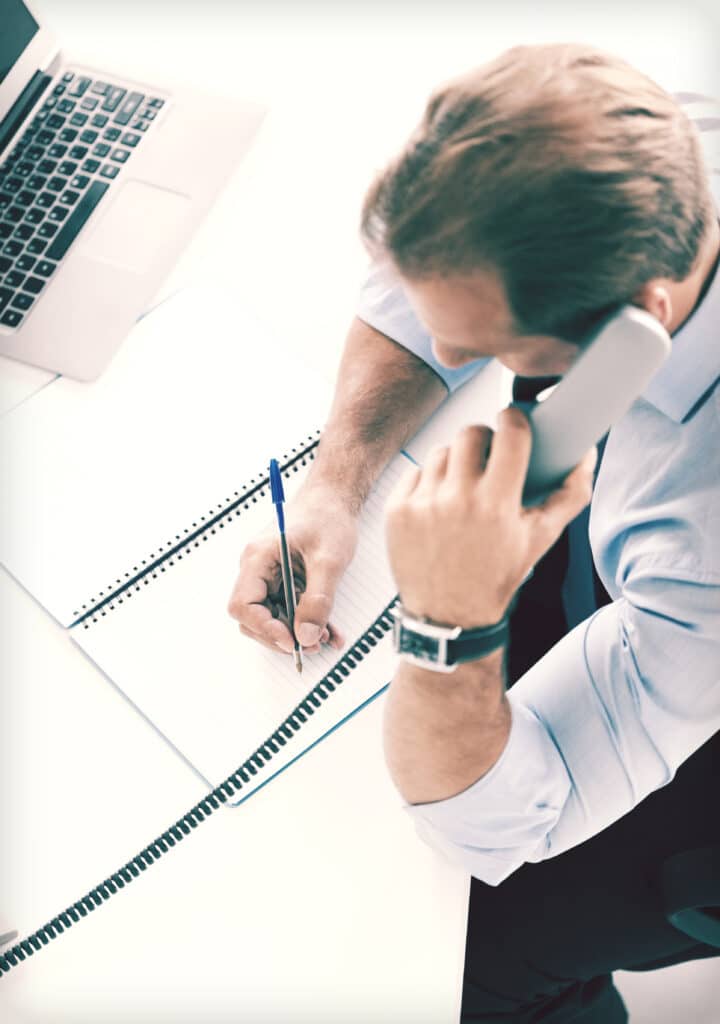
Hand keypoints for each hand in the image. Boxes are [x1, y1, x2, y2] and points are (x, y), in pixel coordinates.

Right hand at [227, 484, 358, 654]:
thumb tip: (306, 636)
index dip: (264, 628)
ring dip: (297, 632)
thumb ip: (318, 600)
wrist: (334, 498)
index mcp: (258, 558)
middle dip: (281, 635)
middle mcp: (257, 568)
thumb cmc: (327, 517)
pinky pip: (289, 608)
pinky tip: (329, 630)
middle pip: (254, 616)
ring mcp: (269, 575)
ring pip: (273, 616)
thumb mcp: (329, 560)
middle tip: (311, 644)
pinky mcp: (284, 579)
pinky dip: (307, 622)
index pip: (243, 605)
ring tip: (325, 637)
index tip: (291, 641)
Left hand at [385, 407, 596, 627]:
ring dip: (455, 461)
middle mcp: (457, 500)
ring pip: (442, 450)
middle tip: (488, 457)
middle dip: (483, 439)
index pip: (510, 433)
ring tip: (463, 487)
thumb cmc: (496, 577)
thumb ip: (570, 495)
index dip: (514, 419)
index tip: (513, 422)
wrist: (449, 616)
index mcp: (497, 504)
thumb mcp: (540, 539)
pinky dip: (429, 482)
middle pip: (471, 433)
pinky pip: (415, 472)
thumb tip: (585, 456)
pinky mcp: (397, 510)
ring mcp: (423, 504)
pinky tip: (439, 505)